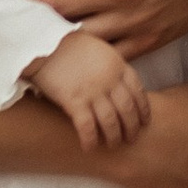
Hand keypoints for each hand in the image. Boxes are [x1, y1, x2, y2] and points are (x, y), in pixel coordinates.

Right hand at [23, 21, 148, 152]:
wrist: (43, 40)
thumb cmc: (66, 42)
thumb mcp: (97, 47)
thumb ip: (108, 65)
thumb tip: (113, 82)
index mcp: (117, 64)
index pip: (138, 91)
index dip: (143, 109)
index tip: (144, 121)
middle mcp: (109, 79)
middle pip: (128, 109)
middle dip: (132, 127)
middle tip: (131, 139)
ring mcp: (93, 91)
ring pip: (111, 121)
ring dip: (114, 137)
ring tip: (113, 145)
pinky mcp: (74, 100)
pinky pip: (87, 127)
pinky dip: (90, 139)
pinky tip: (89, 147)